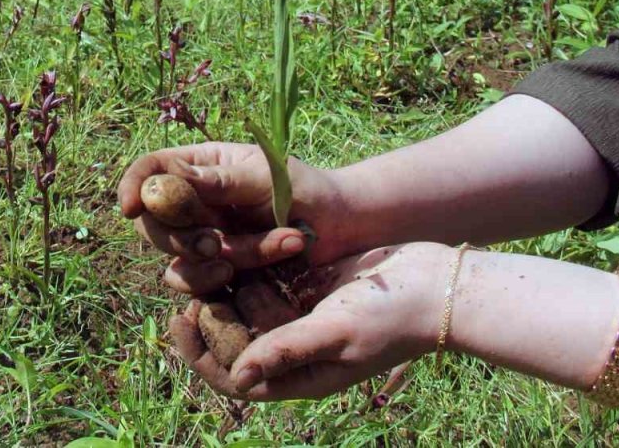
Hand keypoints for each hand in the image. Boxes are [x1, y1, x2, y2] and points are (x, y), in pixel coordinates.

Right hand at [117, 142, 348, 294]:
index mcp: (200, 165)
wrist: (340, 227)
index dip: (133, 186)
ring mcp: (202, 237)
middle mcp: (193, 202)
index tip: (131, 208)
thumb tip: (170, 179)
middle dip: (179, 237)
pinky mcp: (216, 269)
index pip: (149, 170)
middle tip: (213, 242)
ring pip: (174, 257)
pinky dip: (216, 280)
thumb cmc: (306, 188)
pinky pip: (194, 283)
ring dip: (207, 261)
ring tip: (246, 257)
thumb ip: (220, 181)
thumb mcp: (266, 177)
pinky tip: (246, 272)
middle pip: (150, 221)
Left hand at [170, 242, 450, 400]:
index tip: (183, 317)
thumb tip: (236, 377)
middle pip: (232, 338)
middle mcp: (293, 350)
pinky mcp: (305, 288)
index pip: (233, 375)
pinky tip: (231, 241)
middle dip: (209, 312)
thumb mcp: (335, 332)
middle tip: (192, 276)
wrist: (435, 283)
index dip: (202, 352)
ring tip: (209, 255)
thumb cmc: (392, 316)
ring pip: (244, 305)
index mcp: (299, 376)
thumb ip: (286, 350)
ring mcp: (298, 316)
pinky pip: (265, 280)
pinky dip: (248, 266)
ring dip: (225, 284)